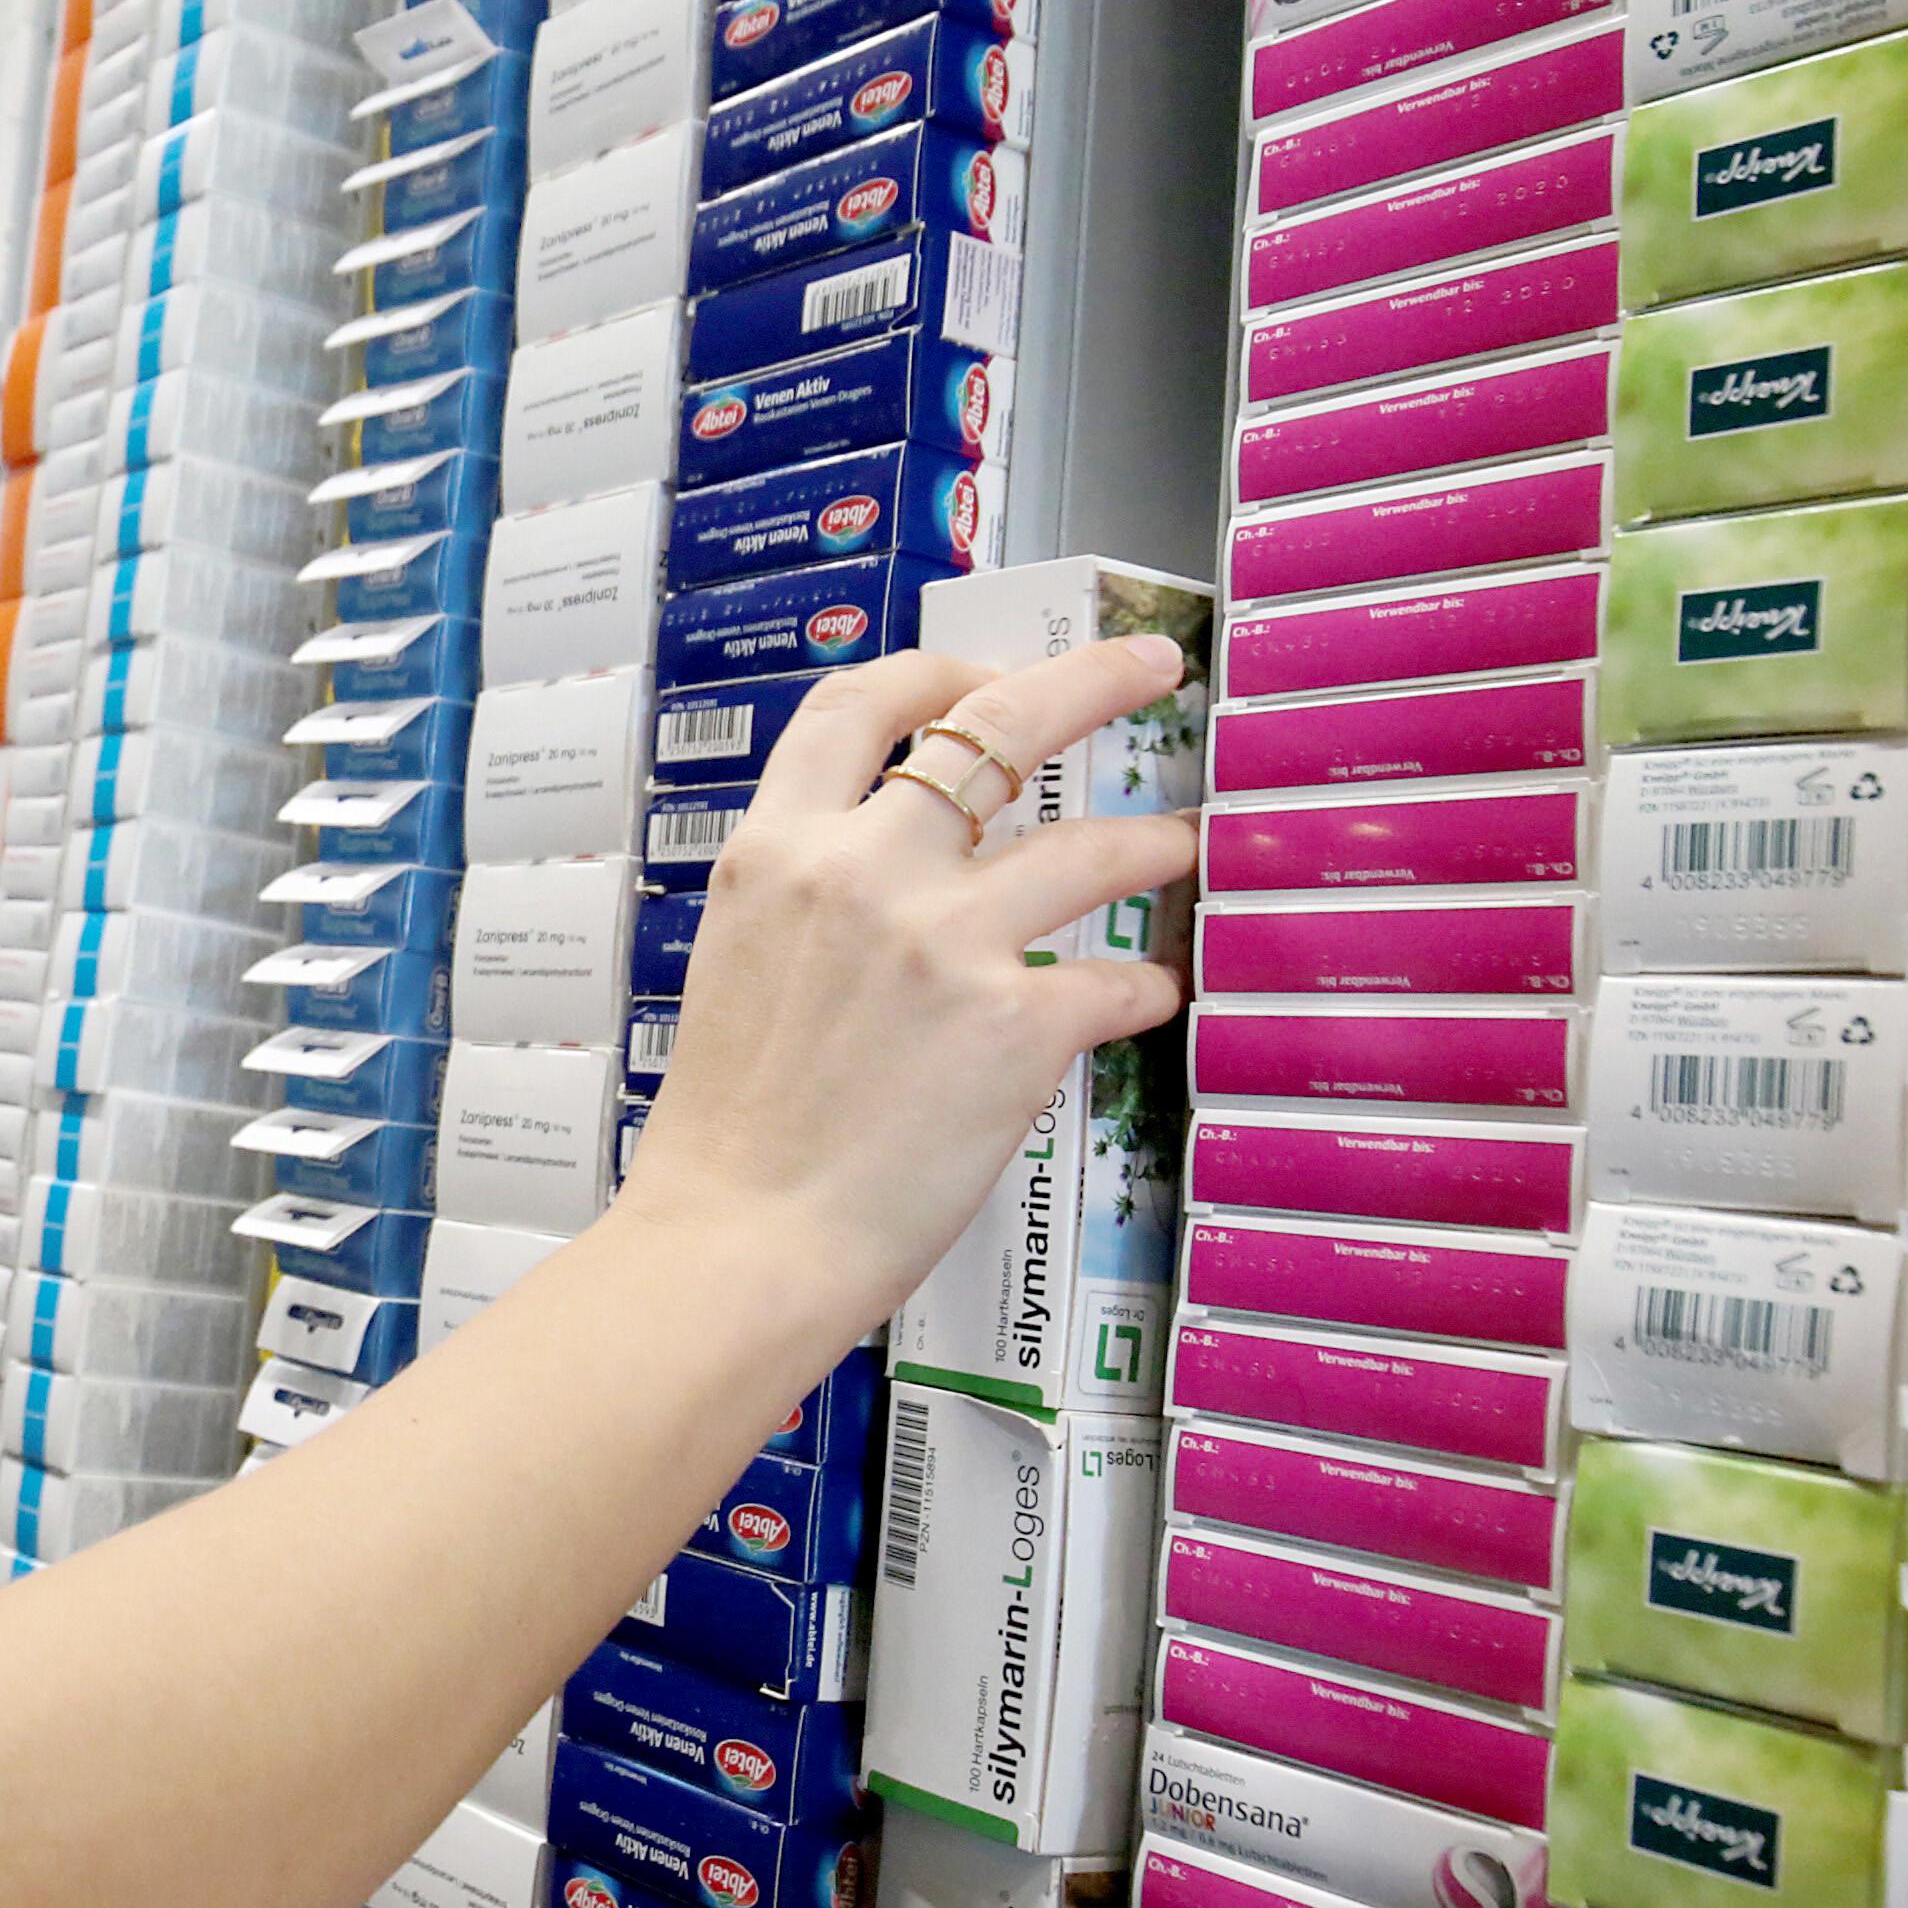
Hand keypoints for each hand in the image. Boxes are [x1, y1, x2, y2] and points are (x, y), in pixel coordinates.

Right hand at [608, 636, 1196, 1371]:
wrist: (739, 1242)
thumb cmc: (727, 1132)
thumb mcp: (737, 964)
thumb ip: (809, 898)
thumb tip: (890, 871)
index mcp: (775, 850)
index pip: (859, 704)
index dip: (937, 668)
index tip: (987, 669)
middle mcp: (862, 870)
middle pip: (996, 721)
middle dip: (1090, 677)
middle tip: (1150, 666)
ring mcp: (945, 943)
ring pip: (1091, 848)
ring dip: (1152, 841)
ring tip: (1180, 843)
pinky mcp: (1015, 1026)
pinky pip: (1114, 983)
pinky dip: (1142, 988)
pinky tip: (1151, 997)